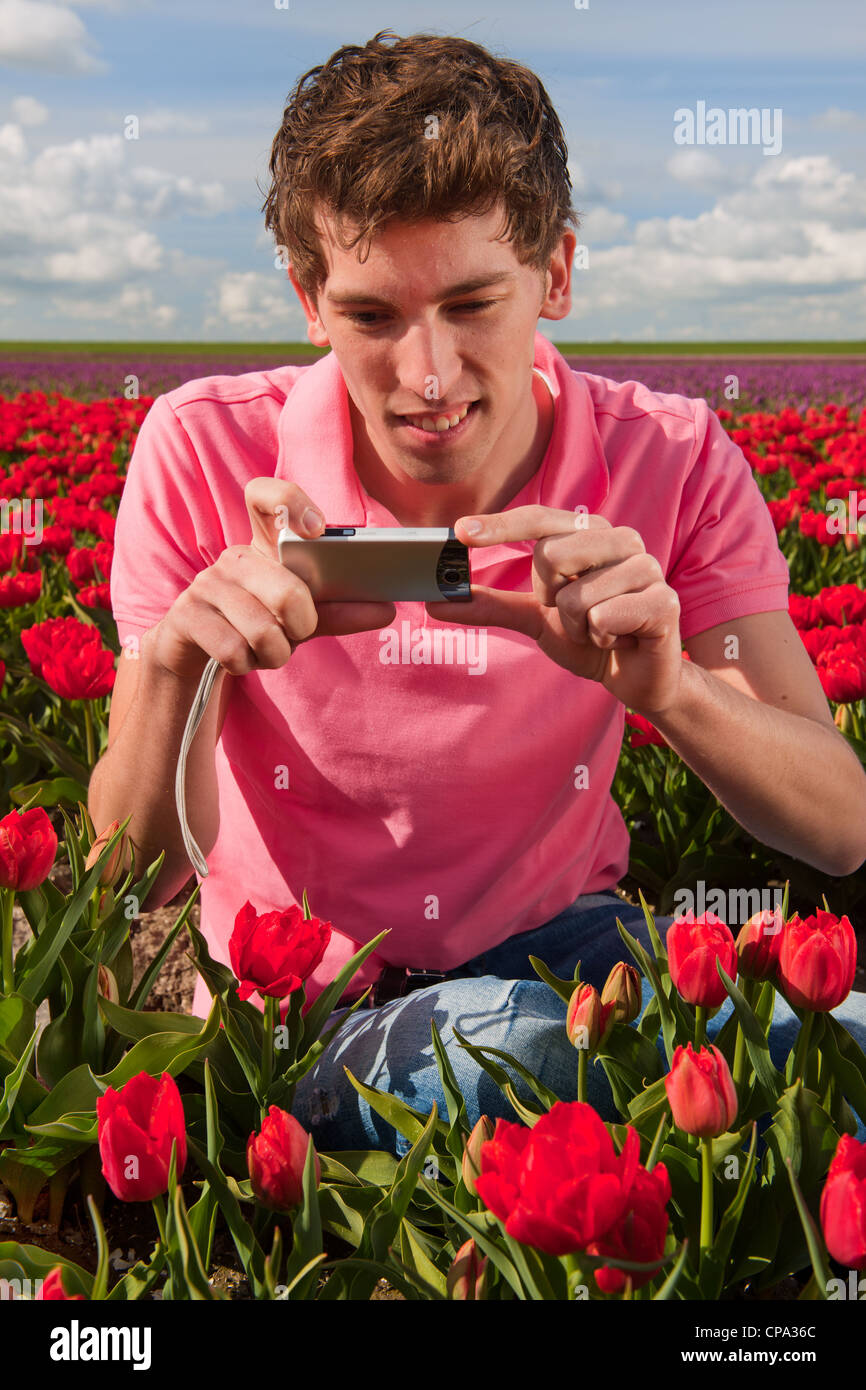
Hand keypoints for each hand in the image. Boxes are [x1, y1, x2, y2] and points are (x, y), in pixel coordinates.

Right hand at [146, 478, 395, 679]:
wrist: (199, 656)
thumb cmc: (259, 625)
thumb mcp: (301, 617)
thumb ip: (340, 611)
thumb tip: (386, 610)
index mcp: (264, 544)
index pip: (264, 494)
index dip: (291, 501)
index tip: (317, 530)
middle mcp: (233, 557)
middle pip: (287, 590)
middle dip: (303, 625)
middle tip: (297, 632)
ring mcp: (206, 584)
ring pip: (262, 630)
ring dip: (276, 654)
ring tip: (267, 651)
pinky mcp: (186, 615)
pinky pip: (233, 650)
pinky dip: (247, 665)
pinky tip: (240, 658)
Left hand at [425, 506, 683, 715]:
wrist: (637, 676)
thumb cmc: (590, 637)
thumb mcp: (535, 619)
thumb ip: (490, 605)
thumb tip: (435, 603)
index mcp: (590, 533)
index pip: (539, 518)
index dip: (499, 524)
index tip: (459, 533)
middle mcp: (621, 539)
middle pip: (551, 555)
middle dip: (550, 598)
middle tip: (573, 614)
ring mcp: (647, 567)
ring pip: (576, 596)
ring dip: (578, 627)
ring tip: (600, 631)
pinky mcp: (663, 601)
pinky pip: (603, 619)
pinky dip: (602, 639)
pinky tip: (620, 639)